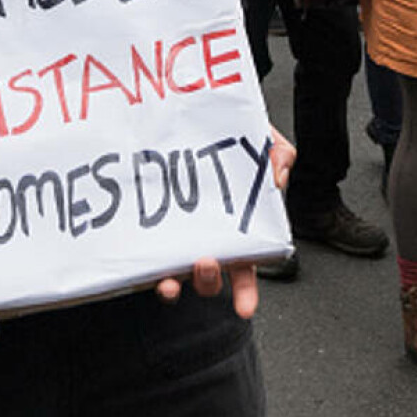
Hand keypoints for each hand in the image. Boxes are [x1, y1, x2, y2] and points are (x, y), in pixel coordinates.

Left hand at [153, 126, 294, 319]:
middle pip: (207, 277)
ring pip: (174, 274)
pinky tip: (138, 260)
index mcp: (236, 230)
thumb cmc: (228, 134)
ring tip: (171, 279)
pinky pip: (142, 253)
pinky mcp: (147, 224)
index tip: (244, 306)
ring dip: (173, 283)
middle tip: (206, 263)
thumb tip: (277, 180)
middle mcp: (204, 238)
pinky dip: (140, 265)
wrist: (190, 109)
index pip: (244, 270)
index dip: (245, 292)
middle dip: (206, 281)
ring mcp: (174, 234)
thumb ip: (279, 155)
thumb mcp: (262, 139)